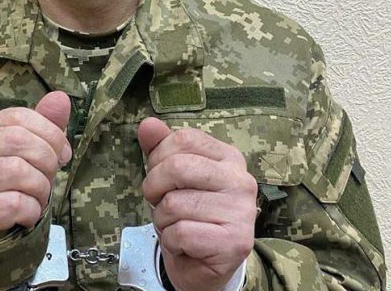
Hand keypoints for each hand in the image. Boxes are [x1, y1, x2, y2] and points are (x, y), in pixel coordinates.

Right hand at [0, 91, 71, 241]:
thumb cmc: (8, 189)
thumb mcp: (28, 154)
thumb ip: (45, 125)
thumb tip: (61, 97)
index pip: (17, 116)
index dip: (49, 132)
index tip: (62, 153)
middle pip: (17, 140)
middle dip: (46, 160)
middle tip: (49, 178)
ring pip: (16, 170)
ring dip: (40, 188)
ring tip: (38, 198)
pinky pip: (12, 203)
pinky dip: (31, 210)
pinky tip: (27, 215)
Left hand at [138, 118, 256, 290]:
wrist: (203, 265)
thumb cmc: (187, 214)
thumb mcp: (170, 176)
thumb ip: (159, 147)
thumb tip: (148, 124)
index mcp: (228, 157)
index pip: (184, 138)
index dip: (159, 157)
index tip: (160, 176)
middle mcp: (241, 180)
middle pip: (178, 167)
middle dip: (154, 187)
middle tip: (159, 202)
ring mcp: (242, 212)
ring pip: (175, 203)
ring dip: (162, 219)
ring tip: (176, 225)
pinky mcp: (235, 242)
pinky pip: (181, 232)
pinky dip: (171, 241)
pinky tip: (184, 244)